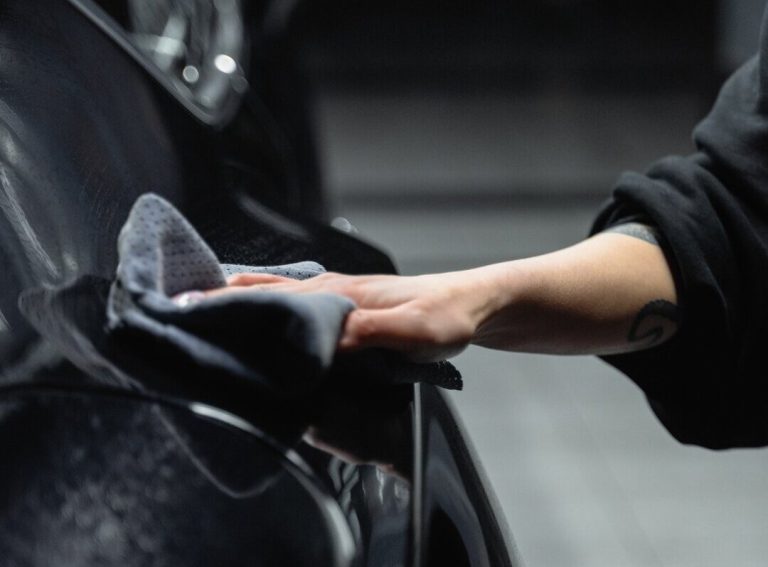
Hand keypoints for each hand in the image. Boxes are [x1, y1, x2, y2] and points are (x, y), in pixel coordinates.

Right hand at [205, 270, 500, 361]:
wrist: (473, 304)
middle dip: (217, 299)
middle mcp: (327, 291)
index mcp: (335, 294)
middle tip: (174, 313)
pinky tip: (256, 323)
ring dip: (236, 300)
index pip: (268, 295)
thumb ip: (368, 334)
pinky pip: (291, 305)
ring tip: (199, 316)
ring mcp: (334, 298)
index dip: (225, 303)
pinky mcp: (344, 310)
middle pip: (259, 289)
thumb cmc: (446, 316)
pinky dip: (263, 306)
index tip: (183, 312)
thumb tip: (317, 342)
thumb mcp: (414, 331)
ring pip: (272, 294)